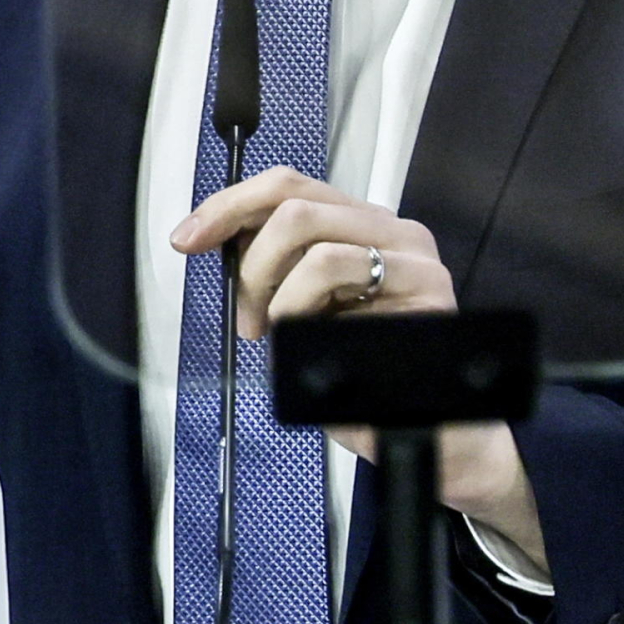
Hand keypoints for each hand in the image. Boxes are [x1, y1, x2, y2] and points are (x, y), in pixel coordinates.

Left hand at [169, 167, 549, 577]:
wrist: (436, 436)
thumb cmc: (369, 375)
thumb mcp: (311, 311)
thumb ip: (280, 269)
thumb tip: (218, 237)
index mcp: (363, 225)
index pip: (289, 187)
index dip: (230, 204)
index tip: (187, 237)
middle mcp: (394, 232)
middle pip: (295, 205)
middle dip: (250, 261)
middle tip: (245, 314)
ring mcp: (415, 262)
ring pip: (316, 245)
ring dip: (277, 294)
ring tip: (277, 334)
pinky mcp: (427, 294)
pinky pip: (341, 281)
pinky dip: (305, 311)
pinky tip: (312, 343)